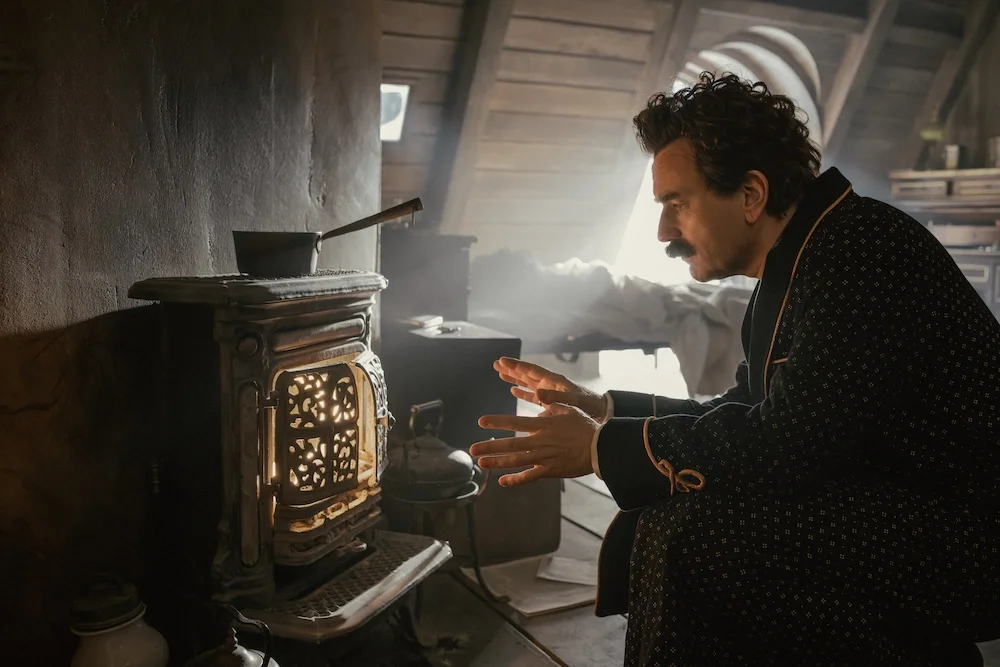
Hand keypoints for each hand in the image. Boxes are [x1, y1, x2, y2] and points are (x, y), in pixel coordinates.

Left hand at [470, 403, 598, 486]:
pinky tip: (502, 481)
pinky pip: (530, 476)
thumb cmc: (585, 426)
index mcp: (542, 425)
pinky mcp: (549, 471)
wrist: (599, 447)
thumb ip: (550, 404)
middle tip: (472, 449)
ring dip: (496, 462)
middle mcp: (539, 442)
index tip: (481, 421)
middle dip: (489, 447)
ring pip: (515, 461)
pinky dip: (515, 480)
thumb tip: (538, 396)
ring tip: (481, 463)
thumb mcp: (568, 408)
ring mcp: (543, 458)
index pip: (515, 422)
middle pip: (510, 445)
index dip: (497, 422)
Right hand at [493, 356, 607, 420]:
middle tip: (496, 364)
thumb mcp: (573, 402)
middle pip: (527, 374)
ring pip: (528, 383)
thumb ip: (555, 398)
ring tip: (500, 374)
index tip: (502, 360)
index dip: (516, 366)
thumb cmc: (588, 406)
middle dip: (512, 369)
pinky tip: (514, 390)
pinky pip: (533, 395)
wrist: (601, 412)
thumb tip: (536, 393)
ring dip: (514, 378)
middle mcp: (550, 384)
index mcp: (554, 381)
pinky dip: (523, 392)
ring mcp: (550, 391)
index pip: (532, 370)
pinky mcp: (551, 401)